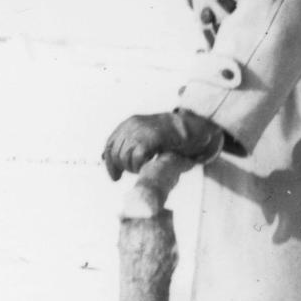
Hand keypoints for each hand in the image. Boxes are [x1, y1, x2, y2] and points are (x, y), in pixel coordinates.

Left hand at [102, 110, 224, 180]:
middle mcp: (132, 124)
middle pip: (116, 152)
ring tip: (143, 167)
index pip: (110, 144)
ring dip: (132, 168)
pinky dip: (139, 166)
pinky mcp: (151, 138)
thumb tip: (108, 161)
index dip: (110, 163)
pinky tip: (147, 165)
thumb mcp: (148, 136)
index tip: (115, 177)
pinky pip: (136, 157)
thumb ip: (130, 144)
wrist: (193, 127)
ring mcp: (141, 130)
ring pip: (124, 156)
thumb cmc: (172, 136)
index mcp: (130, 123)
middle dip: (123, 166)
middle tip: (136, 170)